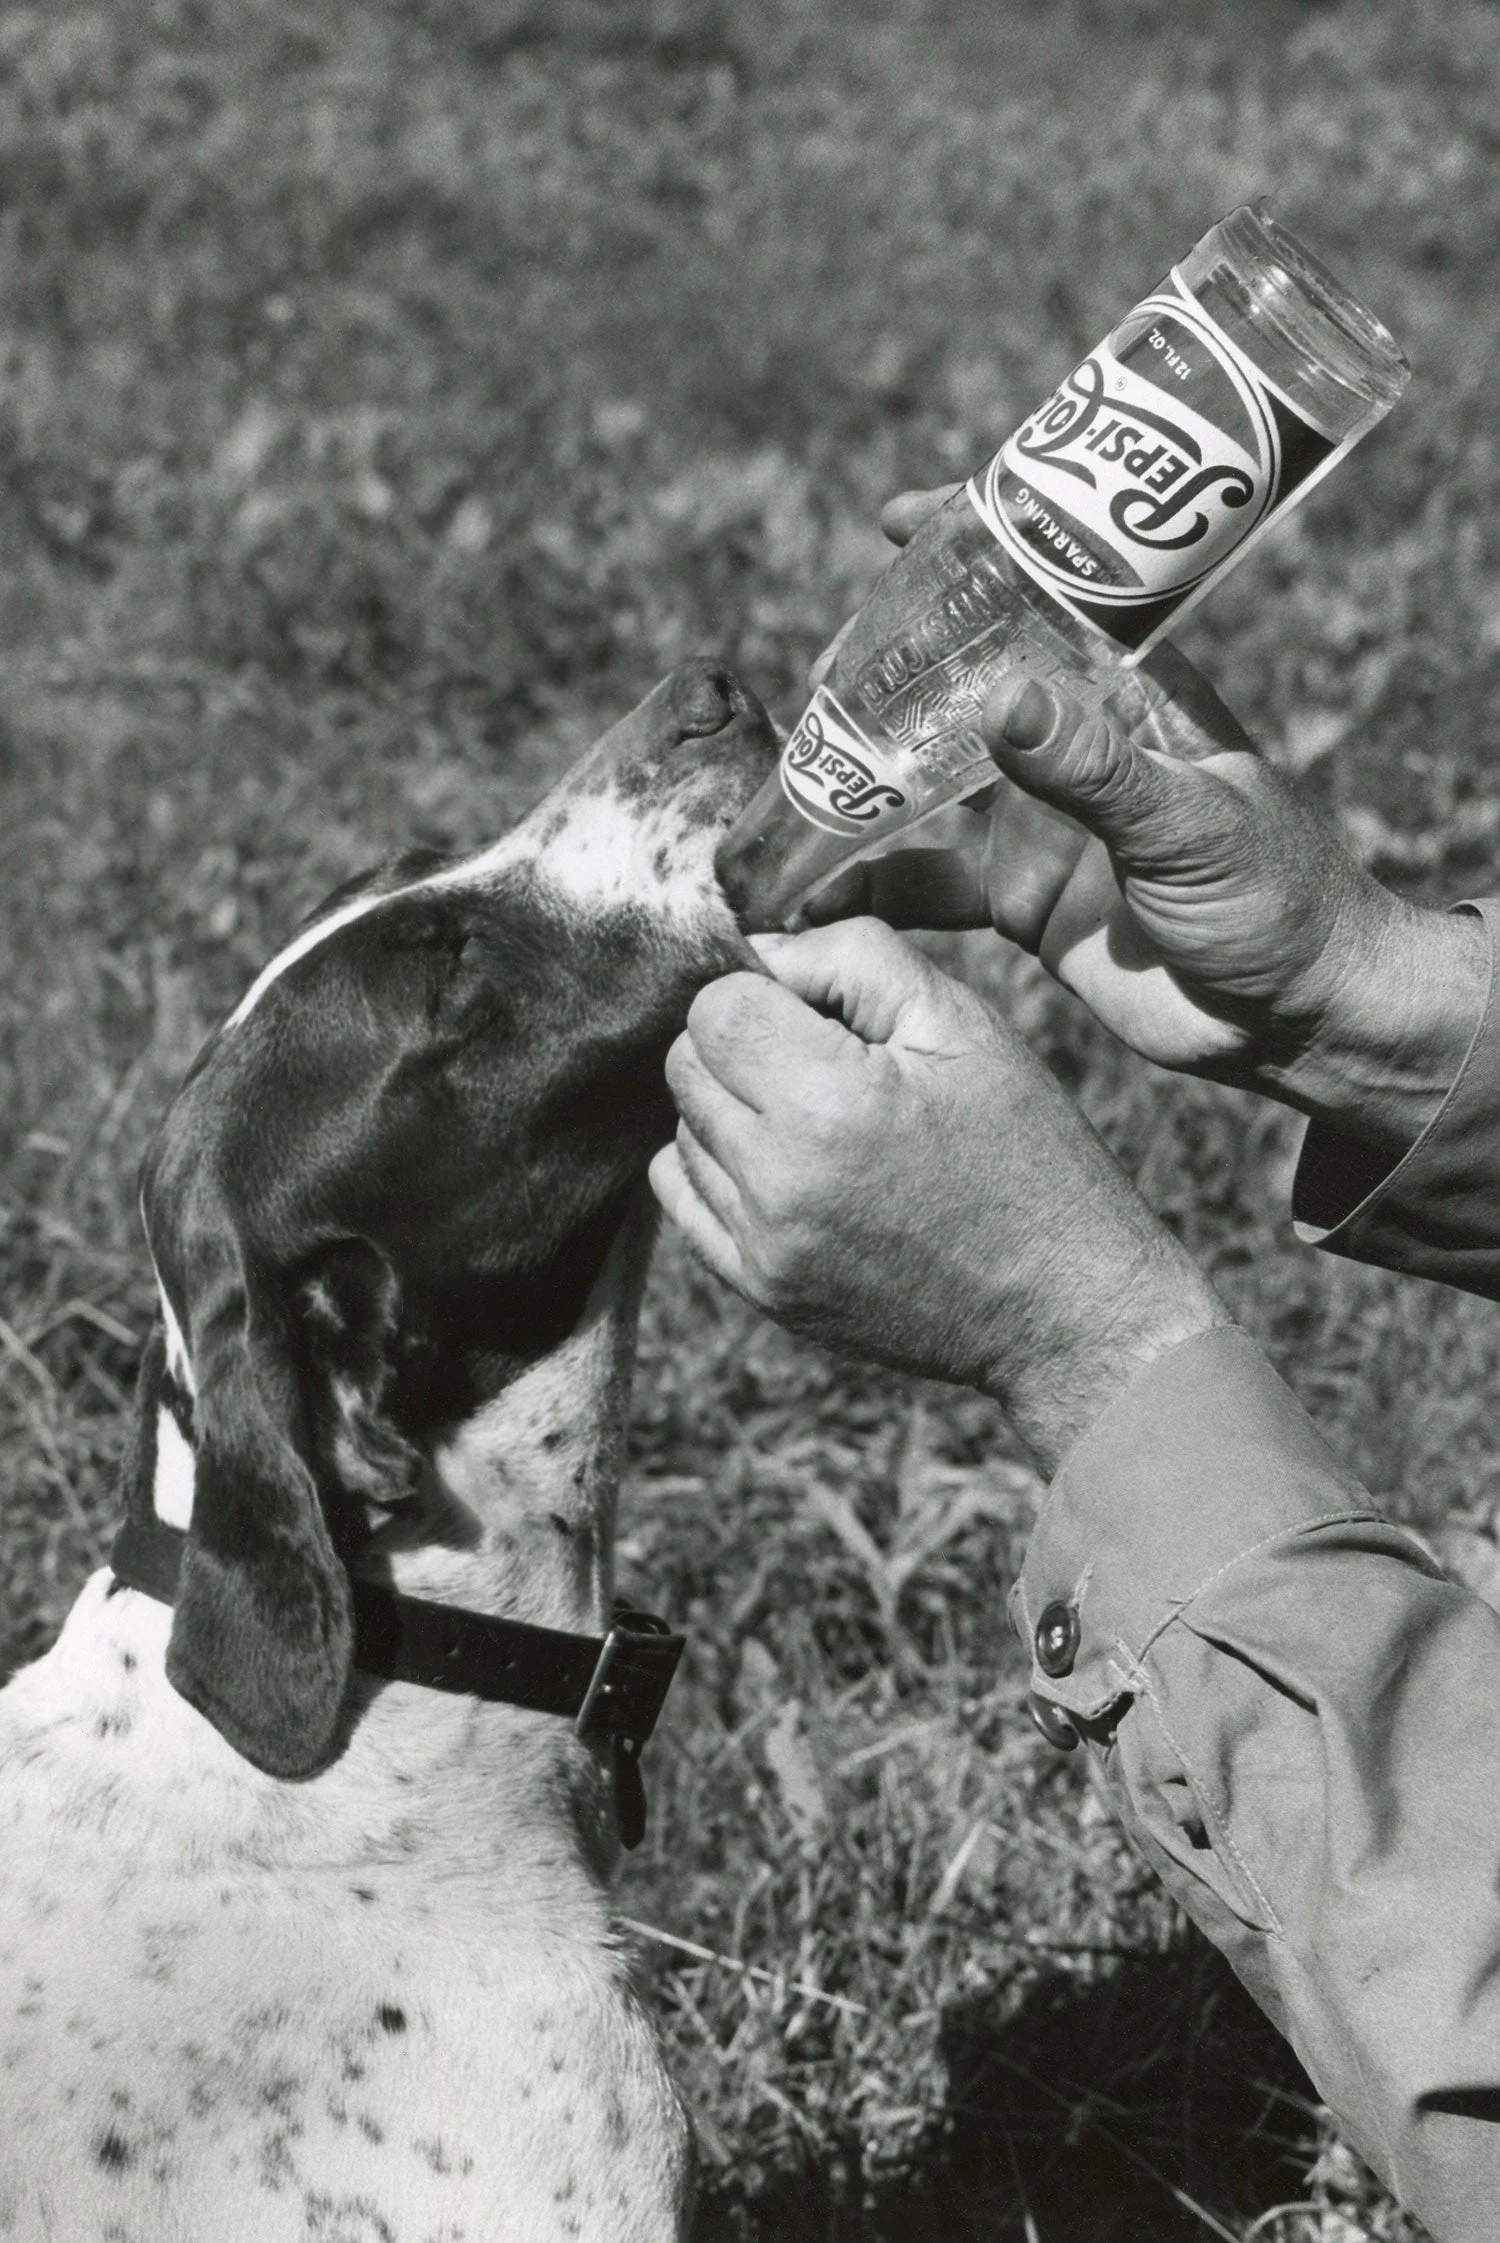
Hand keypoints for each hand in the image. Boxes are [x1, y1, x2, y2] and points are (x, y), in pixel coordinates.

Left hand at [649, 918, 1224, 1471]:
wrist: (1062, 1306)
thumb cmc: (1025, 1149)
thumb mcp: (964, 1023)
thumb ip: (850, 957)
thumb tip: (756, 949)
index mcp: (830, 1102)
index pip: (715, 1008)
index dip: (765, 991)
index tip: (822, 1012)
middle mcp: (779, 1180)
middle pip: (686, 1065)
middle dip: (742, 1043)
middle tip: (823, 1059)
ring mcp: (763, 1245)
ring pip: (683, 1129)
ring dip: (732, 1107)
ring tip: (823, 1120)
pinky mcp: (760, 1289)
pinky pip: (682, 1198)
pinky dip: (718, 1166)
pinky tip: (788, 1164)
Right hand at [805, 488, 1487, 1163]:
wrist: (1288, 1019)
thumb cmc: (1276, 899)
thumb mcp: (1190, 827)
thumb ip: (1096, 772)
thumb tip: (1003, 700)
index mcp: (1125, 697)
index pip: (1042, 595)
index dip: (970, 549)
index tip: (896, 521)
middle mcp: (1068, 745)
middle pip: (957, 685)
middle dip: (881, 675)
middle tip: (818, 682)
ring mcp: (1035, 820)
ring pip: (922, 783)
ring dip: (856, 785)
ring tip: (784, 784)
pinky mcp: (1014, 897)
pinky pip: (922, 883)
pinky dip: (863, 887)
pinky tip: (804, 893)